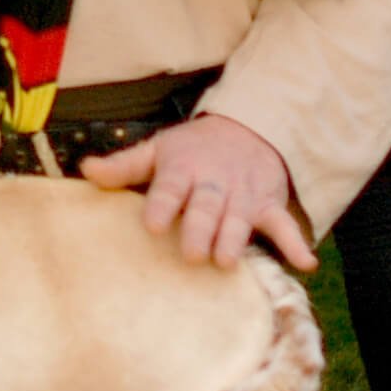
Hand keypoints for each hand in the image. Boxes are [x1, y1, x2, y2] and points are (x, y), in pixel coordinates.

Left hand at [86, 115, 310, 273]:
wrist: (247, 127)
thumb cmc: (192, 148)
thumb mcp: (158, 150)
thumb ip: (124, 166)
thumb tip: (85, 169)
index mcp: (182, 168)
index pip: (170, 186)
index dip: (162, 204)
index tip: (152, 224)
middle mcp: (214, 182)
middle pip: (207, 206)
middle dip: (200, 228)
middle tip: (190, 253)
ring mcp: (244, 194)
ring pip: (240, 217)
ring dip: (234, 237)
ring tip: (226, 260)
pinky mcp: (268, 204)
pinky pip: (284, 224)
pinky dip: (295, 243)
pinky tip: (305, 263)